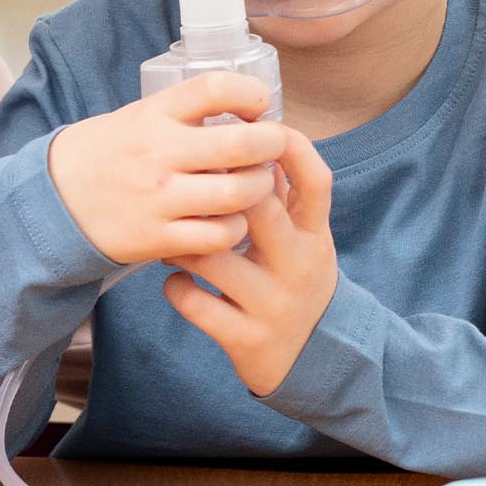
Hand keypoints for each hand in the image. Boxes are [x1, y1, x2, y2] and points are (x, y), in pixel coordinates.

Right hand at [47, 75, 289, 267]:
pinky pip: (218, 236)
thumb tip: (249, 111)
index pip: (215, 88)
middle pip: (240, 144)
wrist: (54, 200)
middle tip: (276, 146)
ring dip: (261, 189)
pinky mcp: (158, 238)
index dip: (250, 93)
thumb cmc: (108, 153)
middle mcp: (158, 153)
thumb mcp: (139, 117)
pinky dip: (236, 229)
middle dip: (273, 143)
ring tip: (259, 186)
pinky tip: (232, 220)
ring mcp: (159, 198)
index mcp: (154, 114)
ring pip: (238, 194)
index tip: (258, 105)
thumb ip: (187, 113)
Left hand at [163, 130, 339, 396]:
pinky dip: (175, 287)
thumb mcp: (304, 238)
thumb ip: (283, 195)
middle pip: (259, 211)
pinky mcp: (247, 337)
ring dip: (181, 241)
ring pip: (214, 257)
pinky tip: (174, 280)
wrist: (315, 358)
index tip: (261, 127)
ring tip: (170, 236)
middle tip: (188, 185)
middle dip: (219, 192)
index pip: (316, 181)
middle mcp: (298, 265)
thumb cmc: (296, 279)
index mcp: (314, 235)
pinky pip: (196, 303)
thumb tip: (253, 134)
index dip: (292, 148)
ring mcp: (273, 303)